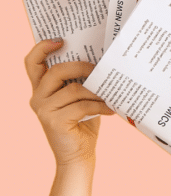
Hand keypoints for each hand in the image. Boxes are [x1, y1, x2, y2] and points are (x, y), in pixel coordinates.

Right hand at [25, 38, 114, 167]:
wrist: (78, 155)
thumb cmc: (82, 123)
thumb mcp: (79, 98)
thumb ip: (80, 81)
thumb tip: (101, 59)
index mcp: (41, 88)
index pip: (32, 63)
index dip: (42, 48)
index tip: (60, 40)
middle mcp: (37, 97)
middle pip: (56, 71)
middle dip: (82, 66)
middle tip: (101, 68)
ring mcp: (43, 110)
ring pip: (74, 89)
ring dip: (97, 90)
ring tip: (113, 92)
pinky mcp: (54, 122)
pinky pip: (82, 106)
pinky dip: (100, 106)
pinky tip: (112, 108)